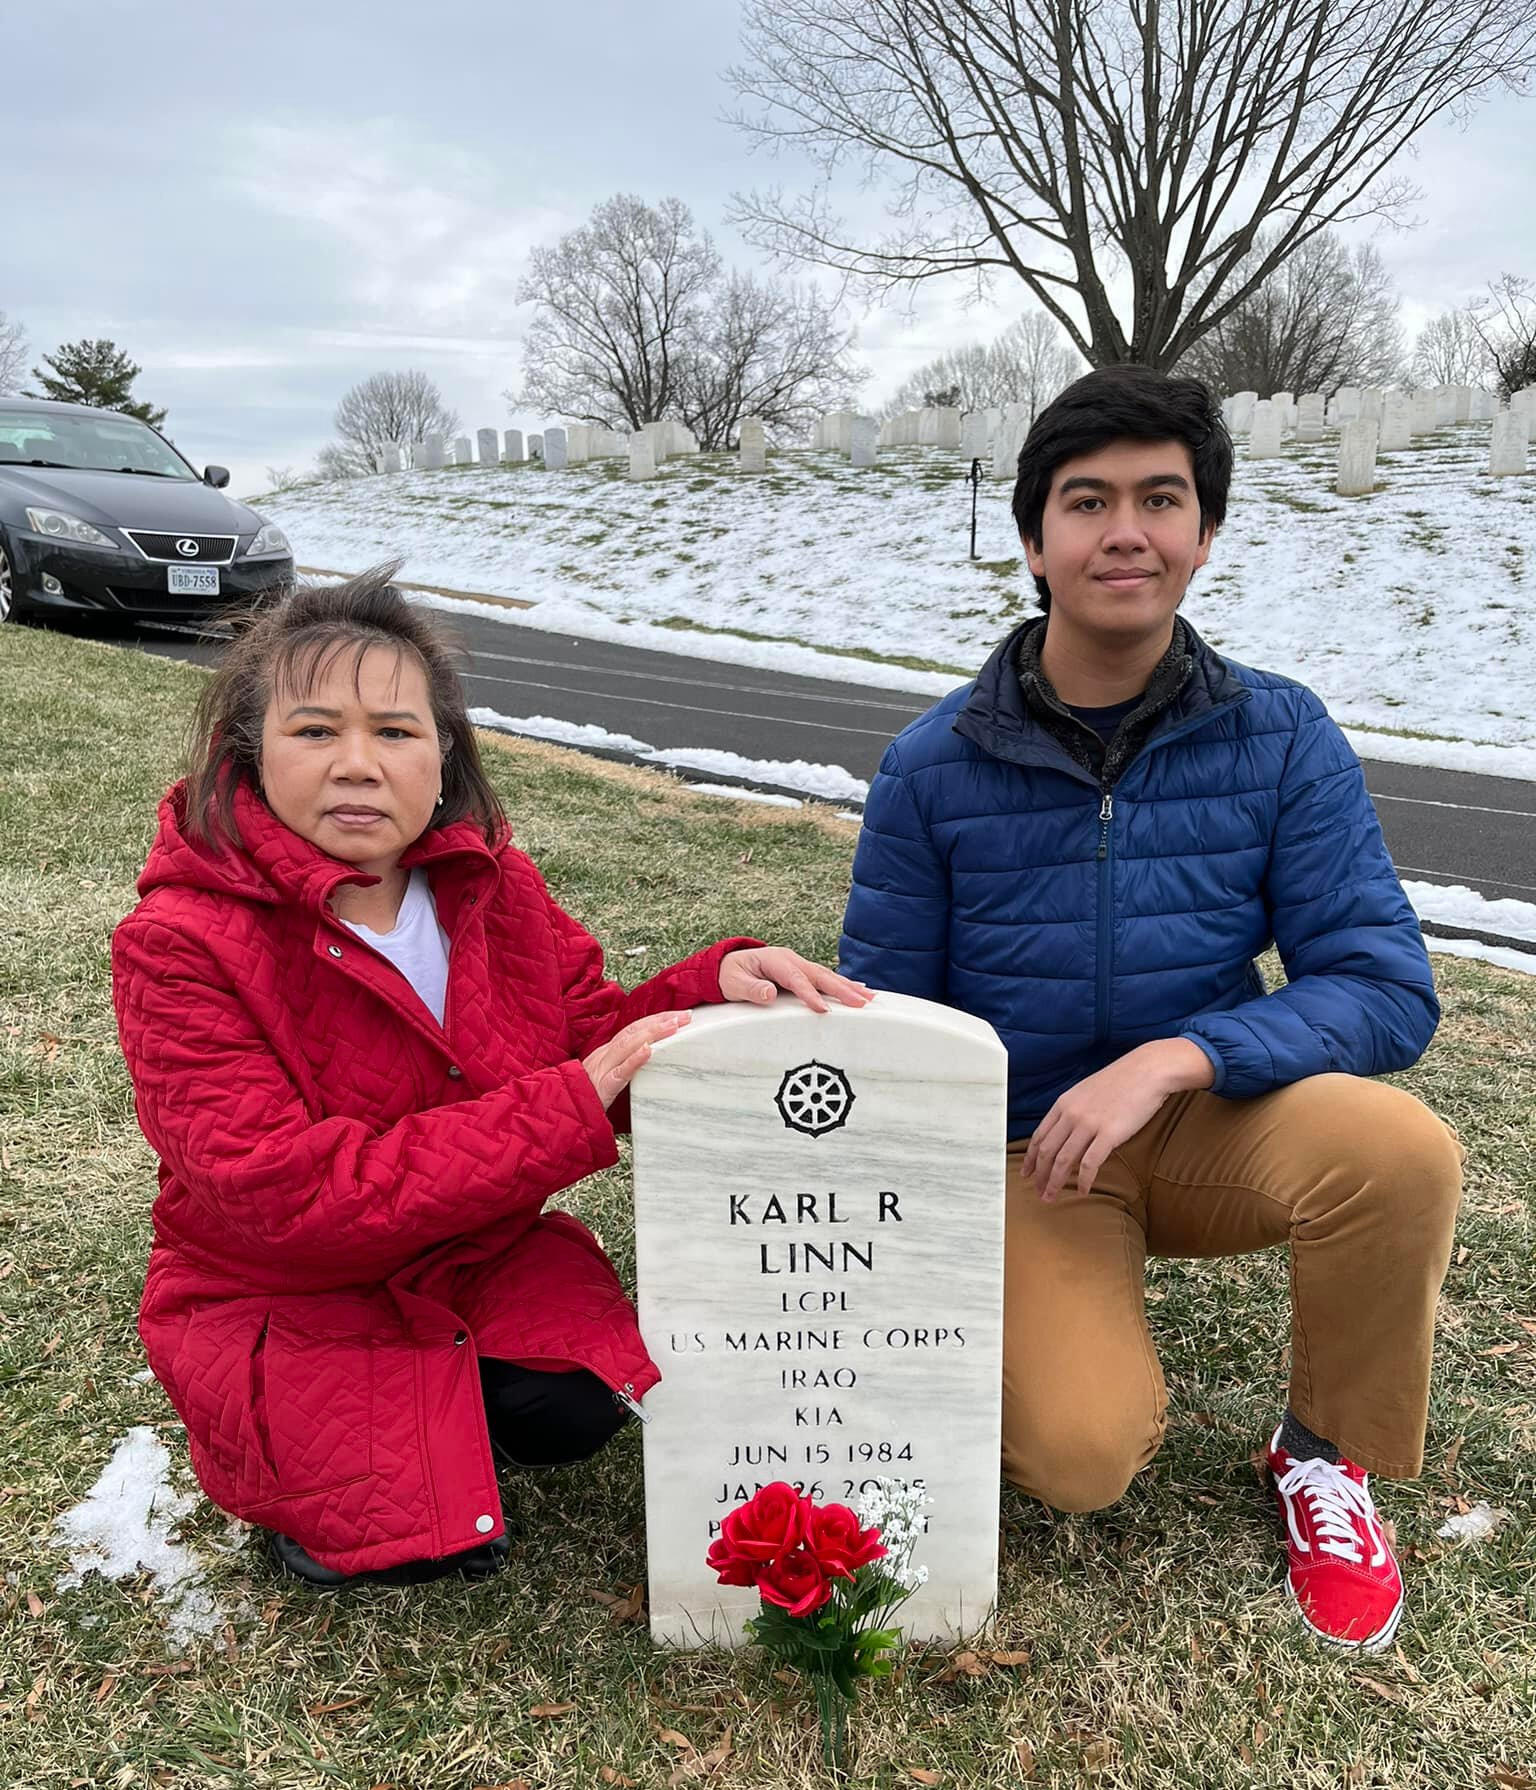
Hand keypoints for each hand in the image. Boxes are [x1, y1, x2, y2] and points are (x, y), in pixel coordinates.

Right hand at [582, 1011, 691, 1108]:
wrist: (559, 1112)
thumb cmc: (584, 1099)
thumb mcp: (605, 1079)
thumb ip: (623, 1067)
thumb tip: (649, 1058)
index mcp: (606, 1052)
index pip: (634, 1029)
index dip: (655, 1019)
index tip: (678, 1015)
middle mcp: (604, 1055)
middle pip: (634, 1031)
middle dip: (660, 1020)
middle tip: (686, 1015)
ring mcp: (602, 1069)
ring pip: (627, 1045)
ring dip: (652, 1032)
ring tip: (673, 1025)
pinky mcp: (602, 1087)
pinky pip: (619, 1071)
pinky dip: (634, 1059)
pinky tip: (648, 1050)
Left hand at [719, 946, 871, 1013]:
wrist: (727, 966)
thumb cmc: (730, 974)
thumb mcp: (733, 983)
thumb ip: (751, 989)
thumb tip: (768, 992)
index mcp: (775, 960)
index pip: (796, 978)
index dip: (810, 994)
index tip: (823, 1009)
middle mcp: (790, 960)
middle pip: (819, 975)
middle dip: (842, 989)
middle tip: (862, 1002)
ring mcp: (798, 964)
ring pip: (826, 976)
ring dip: (848, 986)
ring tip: (869, 997)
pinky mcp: (802, 972)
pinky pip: (824, 978)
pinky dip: (842, 984)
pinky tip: (858, 990)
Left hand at [1021, 1040, 1214, 1200]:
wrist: (1148, 1070)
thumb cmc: (1122, 1081)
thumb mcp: (1087, 1091)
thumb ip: (1075, 1111)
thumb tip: (1069, 1133)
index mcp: (1064, 1103)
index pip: (1039, 1136)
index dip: (1030, 1158)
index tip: (1026, 1172)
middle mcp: (1071, 1114)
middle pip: (1047, 1151)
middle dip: (1039, 1175)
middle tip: (1038, 1192)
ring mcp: (1089, 1124)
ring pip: (1063, 1160)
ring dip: (1055, 1182)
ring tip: (1052, 1197)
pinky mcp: (1109, 1134)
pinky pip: (1089, 1164)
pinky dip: (1083, 1180)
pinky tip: (1082, 1190)